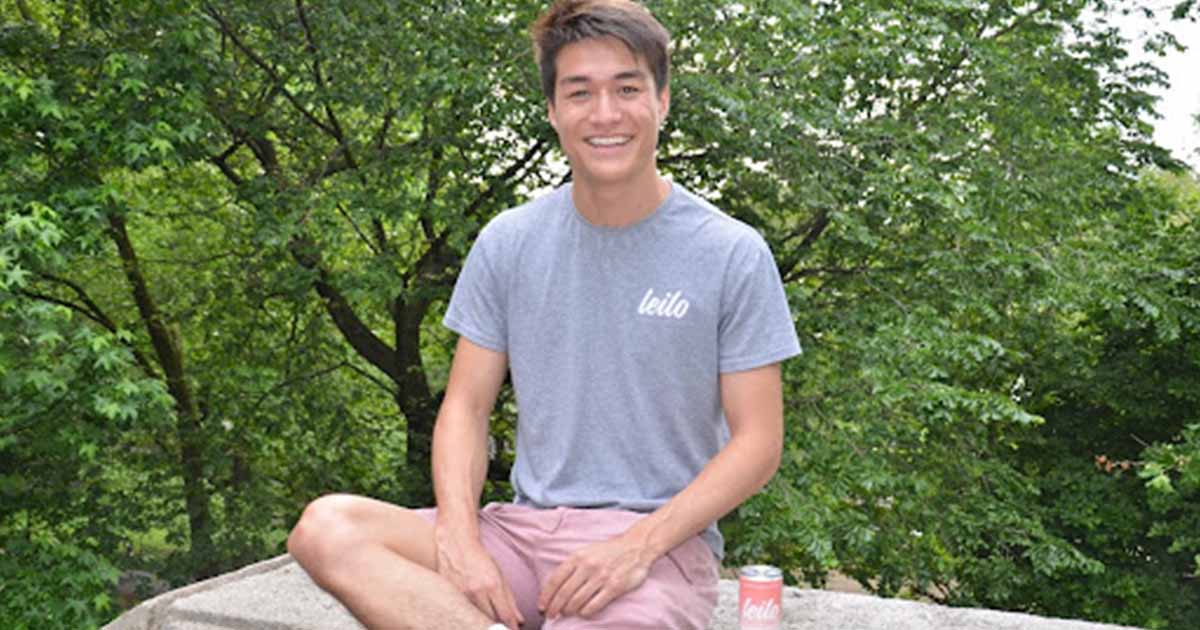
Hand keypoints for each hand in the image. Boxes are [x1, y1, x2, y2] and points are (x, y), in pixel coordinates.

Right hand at [434, 526, 524, 629]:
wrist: (456, 544)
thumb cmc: (480, 559)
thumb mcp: (499, 576)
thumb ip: (509, 599)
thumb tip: (519, 620)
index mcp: (492, 585)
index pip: (505, 615)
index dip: (511, 627)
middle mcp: (477, 591)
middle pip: (489, 620)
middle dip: (497, 626)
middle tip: (501, 627)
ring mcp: (461, 594)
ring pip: (474, 619)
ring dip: (482, 622)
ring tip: (487, 620)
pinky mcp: (450, 595)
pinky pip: (461, 612)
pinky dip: (467, 616)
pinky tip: (470, 615)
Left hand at [538, 535, 656, 619]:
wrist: (636, 546)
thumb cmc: (608, 551)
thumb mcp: (586, 551)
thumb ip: (571, 566)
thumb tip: (554, 586)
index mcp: (578, 557)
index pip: (555, 580)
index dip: (546, 596)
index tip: (542, 606)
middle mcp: (588, 566)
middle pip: (564, 593)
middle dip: (554, 607)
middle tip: (551, 615)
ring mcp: (601, 577)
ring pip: (577, 601)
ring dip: (569, 610)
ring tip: (566, 613)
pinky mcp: (615, 587)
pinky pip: (594, 605)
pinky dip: (585, 612)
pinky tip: (582, 613)